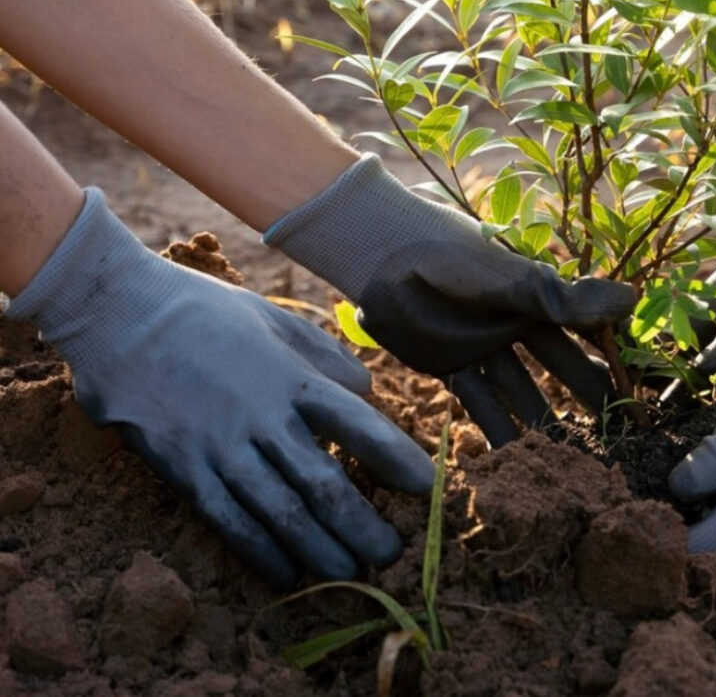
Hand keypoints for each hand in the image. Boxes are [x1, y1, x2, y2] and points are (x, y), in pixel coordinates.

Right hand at [6, 189, 433, 589]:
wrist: (120, 313)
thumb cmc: (205, 312)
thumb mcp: (274, 319)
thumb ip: (323, 356)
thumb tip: (366, 390)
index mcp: (292, 378)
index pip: (358, 424)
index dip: (395, 458)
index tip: (426, 486)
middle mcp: (262, 418)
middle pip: (324, 483)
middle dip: (362, 524)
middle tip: (392, 552)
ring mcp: (221, 447)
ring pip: (280, 512)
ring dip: (320, 547)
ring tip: (352, 572)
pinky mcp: (183, 467)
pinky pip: (228, 520)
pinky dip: (260, 551)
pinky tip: (287, 572)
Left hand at [265, 154, 635, 445]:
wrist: (384, 256)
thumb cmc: (453, 257)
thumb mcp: (511, 281)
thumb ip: (565, 299)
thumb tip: (631, 300)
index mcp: (537, 296)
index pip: (584, 330)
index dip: (609, 358)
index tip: (635, 393)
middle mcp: (516, 323)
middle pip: (558, 366)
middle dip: (584, 397)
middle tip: (613, 437)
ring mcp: (484, 347)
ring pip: (521, 390)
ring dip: (542, 422)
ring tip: (567, 460)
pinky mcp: (450, 366)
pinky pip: (479, 402)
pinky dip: (495, 430)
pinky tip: (513, 462)